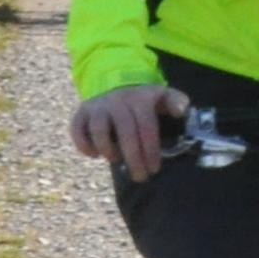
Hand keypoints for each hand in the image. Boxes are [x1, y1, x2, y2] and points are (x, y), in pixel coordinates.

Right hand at [71, 81, 186, 182]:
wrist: (115, 80)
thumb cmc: (142, 98)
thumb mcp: (162, 95)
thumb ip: (176, 101)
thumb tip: (182, 110)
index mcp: (139, 99)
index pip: (146, 128)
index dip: (150, 151)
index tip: (154, 169)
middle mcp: (117, 101)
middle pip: (125, 133)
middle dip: (133, 159)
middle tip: (139, 177)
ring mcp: (98, 106)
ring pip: (99, 130)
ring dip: (108, 150)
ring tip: (117, 160)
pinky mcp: (81, 112)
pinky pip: (77, 130)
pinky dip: (83, 145)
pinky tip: (95, 155)